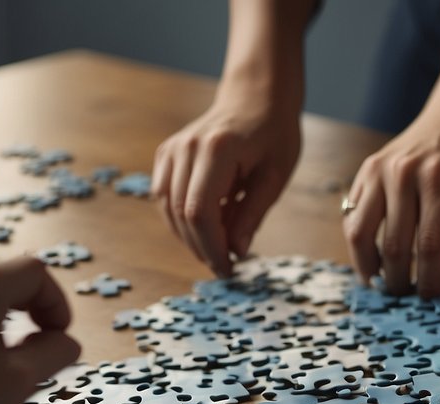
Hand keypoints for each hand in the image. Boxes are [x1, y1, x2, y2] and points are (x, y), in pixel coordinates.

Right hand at [152, 88, 300, 275]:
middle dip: (201, 247)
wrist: (256, 97)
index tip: (229, 269)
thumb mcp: (275, 177)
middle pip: (180, 214)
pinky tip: (206, 228)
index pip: (200, 212)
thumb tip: (236, 252)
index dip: (211, 246)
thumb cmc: (273, 134)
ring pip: (167, 209)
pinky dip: (182, 220)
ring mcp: (171, 149)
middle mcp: (186, 148)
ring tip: (218, 250)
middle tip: (225, 267)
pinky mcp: (166, 154)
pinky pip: (164, 197)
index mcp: (216, 150)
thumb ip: (252, 214)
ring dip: (190, 237)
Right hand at [342, 106, 439, 297]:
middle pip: (396, 246)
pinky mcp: (367, 170)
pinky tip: (374, 263)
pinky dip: (359, 246)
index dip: (431, 281)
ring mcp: (381, 170)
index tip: (435, 301)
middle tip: (411, 301)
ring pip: (362, 234)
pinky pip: (353, 217)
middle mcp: (406, 173)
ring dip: (372, 268)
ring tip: (386, 287)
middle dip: (402, 282)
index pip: (431, 246)